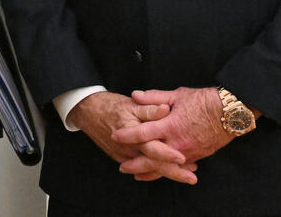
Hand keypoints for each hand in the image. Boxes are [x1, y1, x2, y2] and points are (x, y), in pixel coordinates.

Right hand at [67, 90, 196, 184]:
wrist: (88, 112)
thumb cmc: (110, 105)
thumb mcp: (130, 103)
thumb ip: (149, 109)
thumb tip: (165, 109)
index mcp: (131, 133)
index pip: (152, 147)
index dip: (167, 154)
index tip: (183, 158)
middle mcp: (127, 147)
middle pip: (153, 164)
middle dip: (173, 172)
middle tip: (192, 177)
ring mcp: (124, 155)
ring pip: (148, 168)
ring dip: (166, 173)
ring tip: (185, 175)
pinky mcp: (121, 157)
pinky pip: (140, 168)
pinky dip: (153, 171)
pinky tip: (166, 171)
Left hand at [113, 87, 234, 173]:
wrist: (230, 113)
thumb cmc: (204, 101)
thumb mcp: (177, 95)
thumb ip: (154, 98)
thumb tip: (135, 95)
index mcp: (171, 125)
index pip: (144, 133)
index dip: (128, 135)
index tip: (116, 136)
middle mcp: (178, 142)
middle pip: (152, 157)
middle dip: (136, 164)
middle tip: (122, 167)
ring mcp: (188, 151)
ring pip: (165, 166)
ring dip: (150, 172)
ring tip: (137, 175)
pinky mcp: (197, 156)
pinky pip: (178, 166)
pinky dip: (166, 170)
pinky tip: (159, 173)